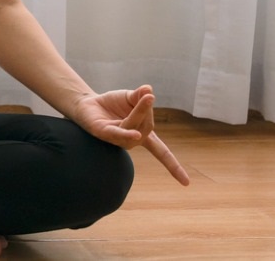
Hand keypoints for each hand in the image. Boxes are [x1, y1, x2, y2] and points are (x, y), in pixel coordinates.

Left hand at [71, 85, 189, 185]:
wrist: (88, 102)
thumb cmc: (112, 104)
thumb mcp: (130, 97)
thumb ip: (140, 96)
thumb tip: (149, 90)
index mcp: (142, 135)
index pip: (162, 153)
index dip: (174, 166)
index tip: (186, 184)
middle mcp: (131, 141)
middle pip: (147, 128)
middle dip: (149, 110)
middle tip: (147, 95)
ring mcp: (118, 139)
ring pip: (135, 128)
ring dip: (141, 112)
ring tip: (146, 98)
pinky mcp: (104, 133)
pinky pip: (118, 134)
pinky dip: (127, 134)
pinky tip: (136, 134)